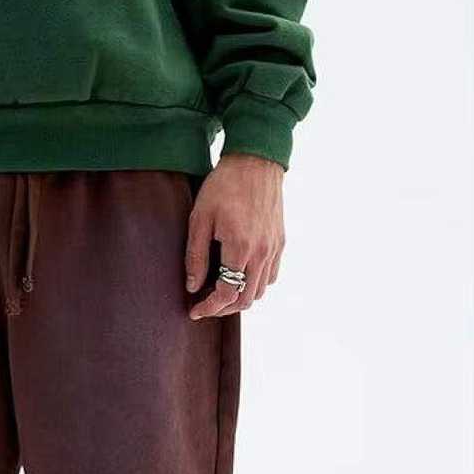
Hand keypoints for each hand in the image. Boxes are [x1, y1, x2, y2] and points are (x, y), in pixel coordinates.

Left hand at [185, 153, 284, 319]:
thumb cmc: (223, 186)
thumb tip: (192, 286)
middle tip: (205, 306)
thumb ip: (196, 255)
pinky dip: (255, 284)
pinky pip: (271, 275)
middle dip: (223, 308)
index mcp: (240, 248)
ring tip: (219, 293)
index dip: (209, 308)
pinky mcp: (280, 241)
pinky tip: (239, 277)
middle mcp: (262, 252)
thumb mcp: (199, 219)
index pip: (227, 293)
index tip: (194, 311)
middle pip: (246, 299)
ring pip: (261, 290)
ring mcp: (275, 248)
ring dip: (240, 298)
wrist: (255, 162)